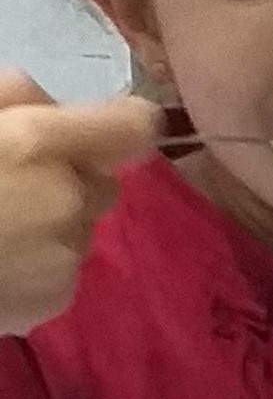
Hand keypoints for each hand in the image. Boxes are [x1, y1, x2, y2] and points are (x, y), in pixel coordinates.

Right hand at [0, 71, 161, 336]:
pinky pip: (61, 272)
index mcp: (39, 144)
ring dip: (51, 225)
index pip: (133, 126)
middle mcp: (66, 202)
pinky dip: (37, 267)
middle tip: (14, 182)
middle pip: (103, 184)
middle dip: (71, 179)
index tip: (107, 125)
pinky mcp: (53, 303)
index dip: (124, 122)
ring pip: (79, 230)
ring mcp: (63, 258)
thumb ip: (10, 95)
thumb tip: (45, 103)